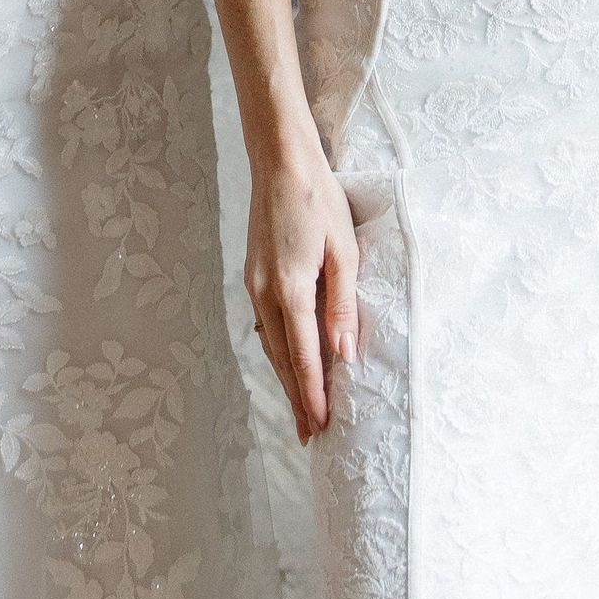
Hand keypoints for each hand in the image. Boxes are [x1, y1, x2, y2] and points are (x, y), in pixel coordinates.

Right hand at [244, 133, 359, 441]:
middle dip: (297, 398)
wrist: (280, 163)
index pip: (303, 355)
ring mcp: (254, 284)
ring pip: (271, 345)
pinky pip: (266, 325)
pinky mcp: (254, 275)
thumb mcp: (343, 250)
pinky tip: (287, 363)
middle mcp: (265, 292)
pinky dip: (278, 352)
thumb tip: (344, 353)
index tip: (321, 426)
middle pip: (281, 359)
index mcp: (289, 288)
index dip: (312, 394)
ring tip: (301, 410)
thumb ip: (342, 304)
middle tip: (309, 435)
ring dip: (286, 378)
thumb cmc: (318, 201)